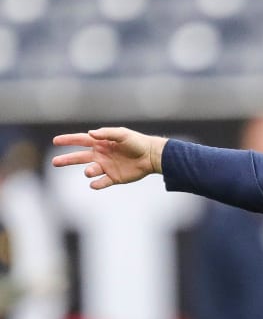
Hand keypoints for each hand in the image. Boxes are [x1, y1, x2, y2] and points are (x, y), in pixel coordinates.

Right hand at [52, 127, 167, 189]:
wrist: (151, 156)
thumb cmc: (137, 142)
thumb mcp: (122, 134)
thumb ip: (107, 133)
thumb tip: (91, 133)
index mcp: (101, 143)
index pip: (81, 140)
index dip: (68, 140)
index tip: (56, 140)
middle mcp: (101, 155)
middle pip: (79, 157)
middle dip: (67, 159)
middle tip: (54, 162)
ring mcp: (106, 167)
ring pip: (90, 171)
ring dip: (88, 171)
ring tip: (91, 170)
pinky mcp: (114, 177)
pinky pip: (101, 183)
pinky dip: (96, 184)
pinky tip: (94, 184)